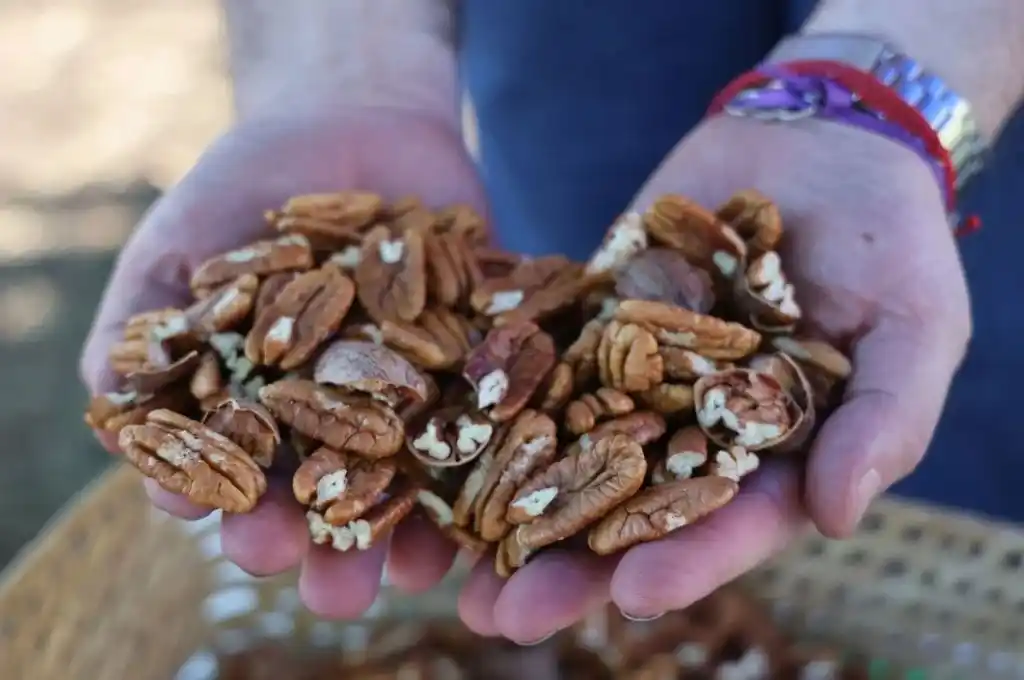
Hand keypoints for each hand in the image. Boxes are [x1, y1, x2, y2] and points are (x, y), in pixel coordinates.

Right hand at [80, 105, 486, 616]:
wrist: (347, 111)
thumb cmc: (243, 189)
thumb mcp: (178, 250)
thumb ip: (142, 332)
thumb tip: (114, 425)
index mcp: (267, 411)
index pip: (253, 484)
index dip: (247, 518)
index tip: (246, 542)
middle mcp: (345, 413)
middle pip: (341, 497)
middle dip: (336, 548)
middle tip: (335, 596)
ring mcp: (418, 386)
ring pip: (419, 474)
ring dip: (418, 531)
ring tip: (417, 574)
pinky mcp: (483, 350)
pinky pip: (494, 406)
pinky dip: (496, 449)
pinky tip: (494, 493)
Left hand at [456, 116, 969, 640]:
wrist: (818, 141)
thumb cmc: (890, 241)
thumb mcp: (912, 328)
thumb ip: (885, 421)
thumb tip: (839, 517)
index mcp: (772, 455)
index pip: (728, 524)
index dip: (685, 563)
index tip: (632, 595)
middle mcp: (693, 429)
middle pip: (628, 509)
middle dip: (568, 564)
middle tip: (502, 617)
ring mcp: (636, 375)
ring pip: (567, 449)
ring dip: (511, 504)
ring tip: (452, 560)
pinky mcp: (592, 321)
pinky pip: (539, 360)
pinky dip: (493, 398)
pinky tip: (442, 436)